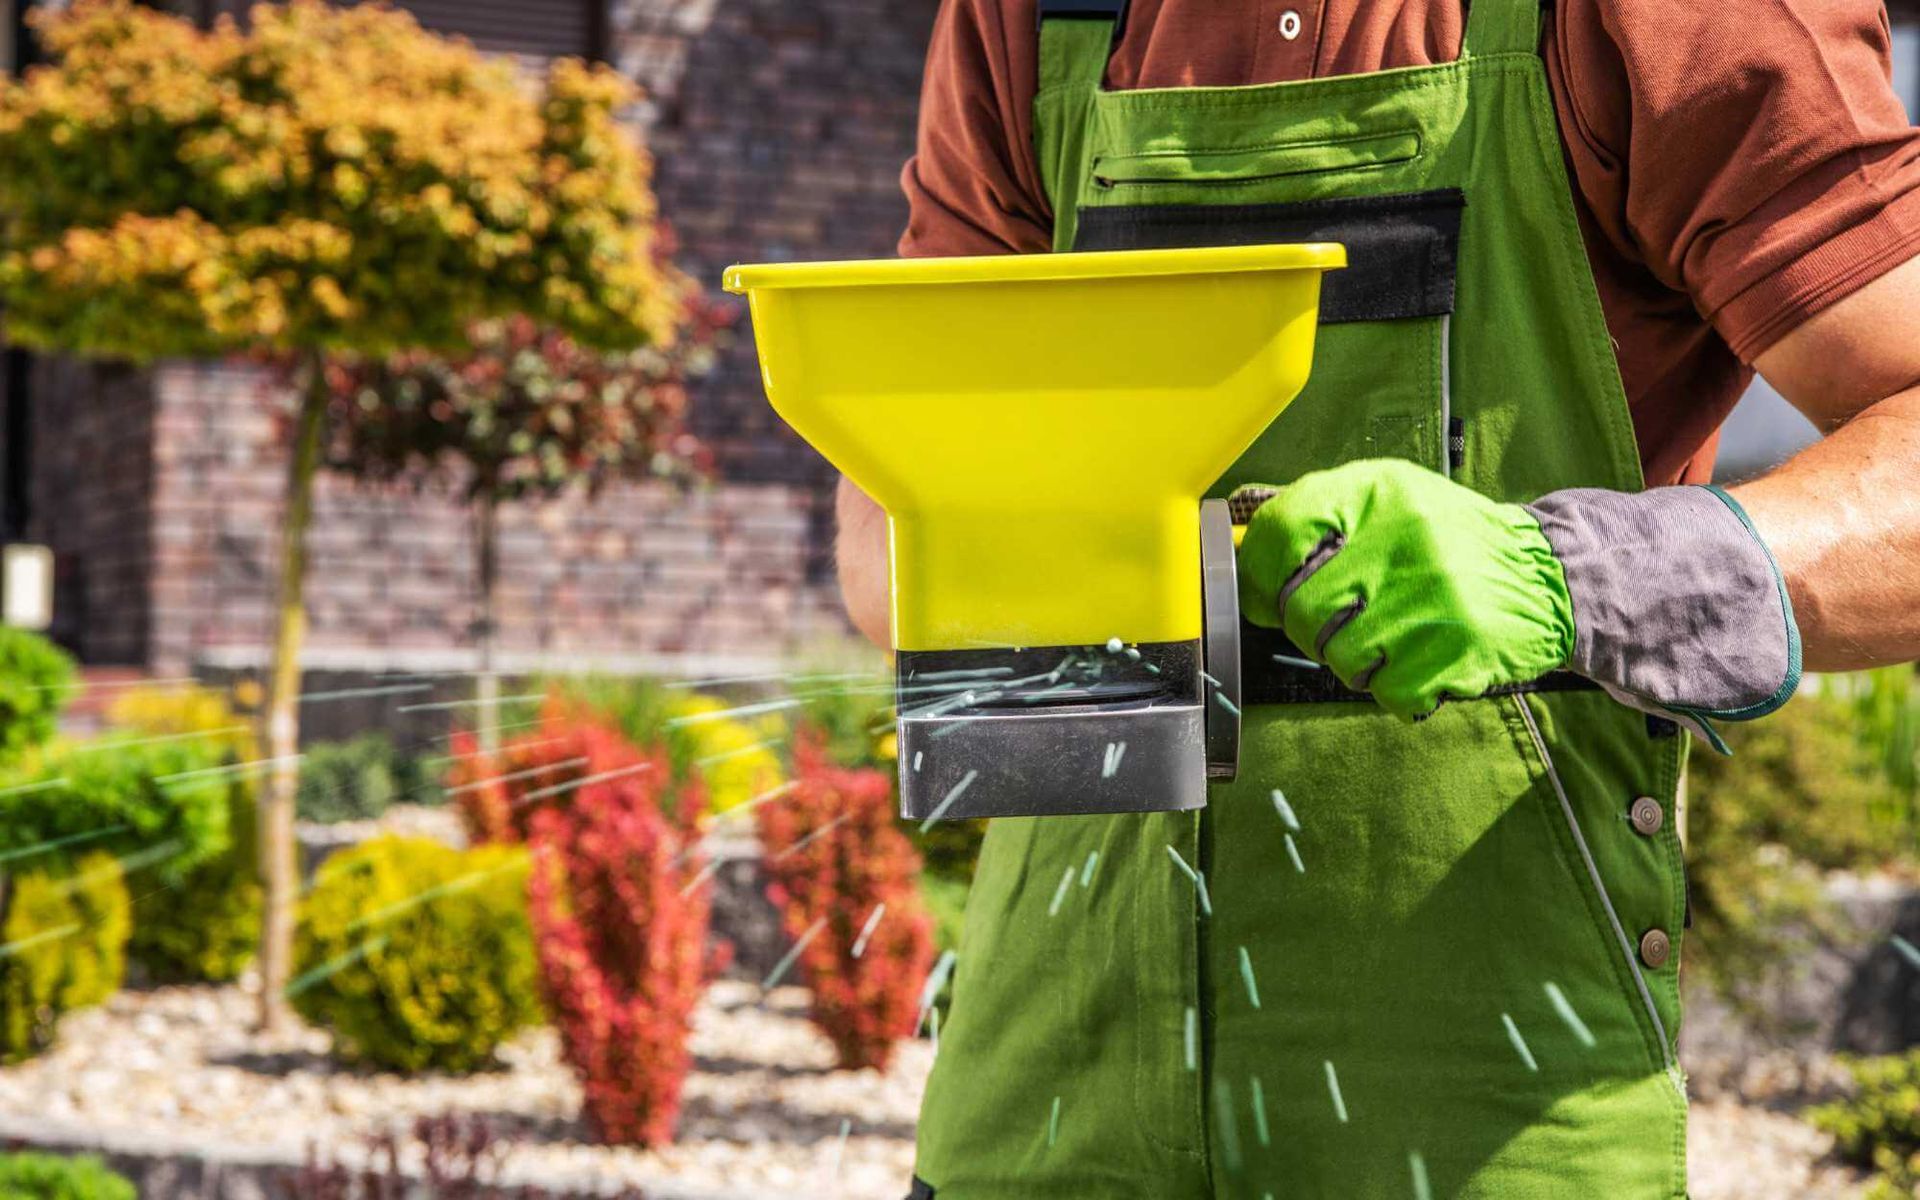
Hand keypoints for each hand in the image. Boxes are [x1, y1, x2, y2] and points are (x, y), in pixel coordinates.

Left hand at [1235, 459, 1575, 717]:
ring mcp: (1434, 599)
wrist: (1546, 575)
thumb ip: (1318, 522)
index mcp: (1381, 493)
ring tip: (1388, 639)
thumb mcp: (1389, 503)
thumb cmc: (1448, 542)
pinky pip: (1387, 692)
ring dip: (1354, 662)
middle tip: (1341, 622)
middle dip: (1311, 628)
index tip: (1267, 594)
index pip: (1285, 531)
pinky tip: (1420, 661)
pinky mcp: (1459, 651)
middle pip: (1303, 609)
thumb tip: (1245, 573)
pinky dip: (1396, 689)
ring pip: (1340, 658)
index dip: (1262, 574)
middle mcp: (1406, 540)